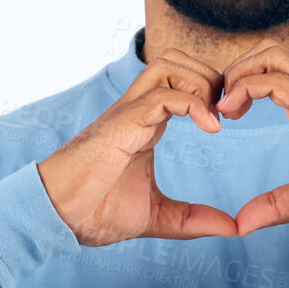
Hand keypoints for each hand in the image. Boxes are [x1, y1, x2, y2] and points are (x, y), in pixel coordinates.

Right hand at [37, 48, 236, 247]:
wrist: (56, 217)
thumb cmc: (95, 211)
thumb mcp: (156, 217)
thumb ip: (192, 219)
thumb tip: (232, 228)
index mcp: (145, 123)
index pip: (181, 81)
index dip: (211, 91)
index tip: (228, 123)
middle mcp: (136, 110)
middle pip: (177, 60)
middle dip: (211, 76)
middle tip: (226, 113)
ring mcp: (127, 113)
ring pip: (168, 64)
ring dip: (201, 82)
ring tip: (216, 118)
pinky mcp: (121, 123)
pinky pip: (162, 95)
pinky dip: (193, 103)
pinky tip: (209, 128)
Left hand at [216, 39, 288, 236]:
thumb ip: (274, 205)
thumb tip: (242, 224)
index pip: (273, 69)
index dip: (242, 83)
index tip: (224, 116)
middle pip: (268, 50)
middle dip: (235, 70)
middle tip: (220, 108)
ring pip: (269, 54)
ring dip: (238, 73)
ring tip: (224, 108)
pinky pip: (272, 80)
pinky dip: (243, 88)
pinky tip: (231, 114)